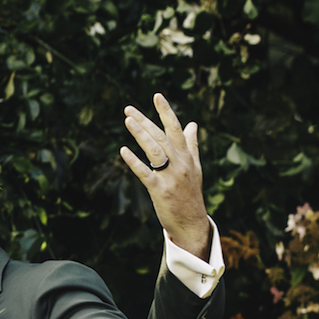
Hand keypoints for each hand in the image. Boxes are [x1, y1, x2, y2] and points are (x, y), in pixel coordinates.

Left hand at [122, 93, 212, 259]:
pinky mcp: (161, 190)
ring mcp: (171, 177)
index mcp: (188, 157)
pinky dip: (134, 161)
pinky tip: (123, 151)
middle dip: (145, 121)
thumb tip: (193, 124)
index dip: (166, 112)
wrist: (193, 223)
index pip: (176, 129)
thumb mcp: (195, 167)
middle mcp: (181, 163)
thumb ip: (192, 145)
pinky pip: (145, 172)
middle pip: (161, 137)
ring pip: (154, 150)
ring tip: (127, 121)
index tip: (156, 96)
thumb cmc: (190, 194)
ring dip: (140, 134)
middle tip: (128, 109)